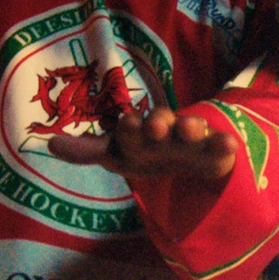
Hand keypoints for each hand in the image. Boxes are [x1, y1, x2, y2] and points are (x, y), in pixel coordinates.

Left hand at [49, 109, 236, 183]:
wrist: (189, 157)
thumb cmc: (147, 152)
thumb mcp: (119, 155)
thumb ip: (88, 151)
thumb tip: (49, 143)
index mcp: (139, 133)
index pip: (130, 129)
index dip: (127, 127)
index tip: (125, 123)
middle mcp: (165, 131)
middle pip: (162, 122)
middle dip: (159, 122)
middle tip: (156, 125)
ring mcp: (191, 138)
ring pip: (191, 128)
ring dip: (190, 126)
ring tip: (190, 128)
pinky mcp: (215, 149)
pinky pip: (221, 145)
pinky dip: (224, 144)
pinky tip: (230, 144)